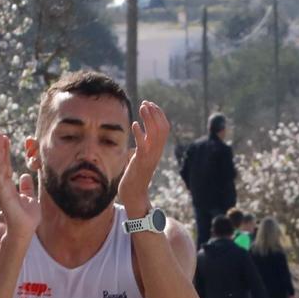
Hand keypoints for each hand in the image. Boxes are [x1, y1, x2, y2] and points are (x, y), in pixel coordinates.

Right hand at [0, 130, 38, 241]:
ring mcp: (2, 188)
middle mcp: (3, 186)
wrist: (25, 230)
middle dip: (0, 148)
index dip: (6, 152)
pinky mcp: (3, 192)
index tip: (5, 138)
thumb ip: (27, 187)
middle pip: (1, 163)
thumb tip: (25, 176)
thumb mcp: (30, 198)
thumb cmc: (27, 218)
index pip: (7, 165)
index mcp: (9, 186)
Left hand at [118, 100, 169, 215]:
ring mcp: (150, 157)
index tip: (150, 105)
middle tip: (146, 102)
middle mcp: (156, 152)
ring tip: (142, 107)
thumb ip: (142, 146)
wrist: (134, 195)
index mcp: (157, 150)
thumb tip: (140, 134)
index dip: (159, 115)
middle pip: (162, 128)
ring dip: (149, 119)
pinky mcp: (141, 162)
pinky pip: (143, 145)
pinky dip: (139, 133)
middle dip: (155, 113)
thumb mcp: (140, 157)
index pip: (164, 128)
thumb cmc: (135, 176)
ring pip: (155, 134)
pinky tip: (134, 125)